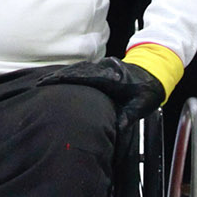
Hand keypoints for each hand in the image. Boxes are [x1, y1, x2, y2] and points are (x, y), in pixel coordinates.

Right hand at [44, 58, 165, 119]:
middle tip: (40, 83)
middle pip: (77, 70)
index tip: (49, 82)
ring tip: (45, 81)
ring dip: (62, 74)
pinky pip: (83, 68)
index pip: (85, 77)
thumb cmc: (147, 92)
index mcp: (113, 78)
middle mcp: (106, 68)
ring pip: (79, 68)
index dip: (67, 79)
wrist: (156, 74)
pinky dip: (70, 73)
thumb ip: (126, 118)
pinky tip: (60, 78)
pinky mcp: (102, 67)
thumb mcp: (140, 107)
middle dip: (58, 76)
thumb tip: (115, 130)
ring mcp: (104, 65)